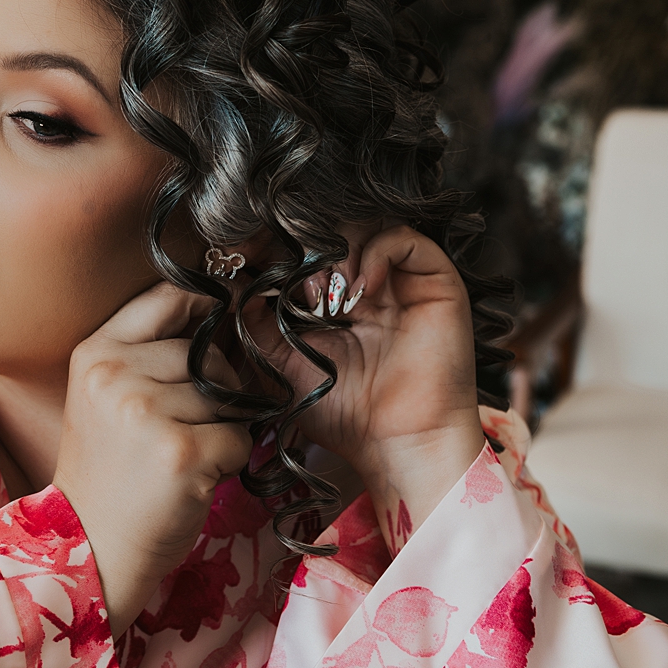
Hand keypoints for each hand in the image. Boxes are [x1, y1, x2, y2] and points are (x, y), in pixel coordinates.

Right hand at [54, 284, 253, 635]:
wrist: (91, 548)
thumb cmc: (109, 473)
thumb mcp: (104, 398)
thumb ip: (145, 355)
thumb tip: (218, 314)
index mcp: (95, 354)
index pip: (164, 297)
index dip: (202, 306)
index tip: (217, 322)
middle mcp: (115, 376)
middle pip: (204, 353)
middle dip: (215, 389)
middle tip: (187, 428)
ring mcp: (146, 413)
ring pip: (227, 395)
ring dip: (223, 427)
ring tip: (187, 456)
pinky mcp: (181, 452)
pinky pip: (240, 437)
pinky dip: (231, 460)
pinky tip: (196, 479)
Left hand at [243, 226, 485, 547]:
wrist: (396, 443)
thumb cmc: (346, 412)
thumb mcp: (282, 362)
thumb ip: (257, 322)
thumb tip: (231, 283)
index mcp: (335, 297)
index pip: (303, 247)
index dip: (275, 244)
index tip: (244, 253)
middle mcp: (370, 282)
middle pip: (332, 228)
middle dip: (306, 249)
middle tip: (300, 291)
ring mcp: (402, 279)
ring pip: (366, 224)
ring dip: (339, 250)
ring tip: (329, 296)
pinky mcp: (436, 281)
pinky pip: (404, 237)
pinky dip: (376, 252)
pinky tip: (361, 291)